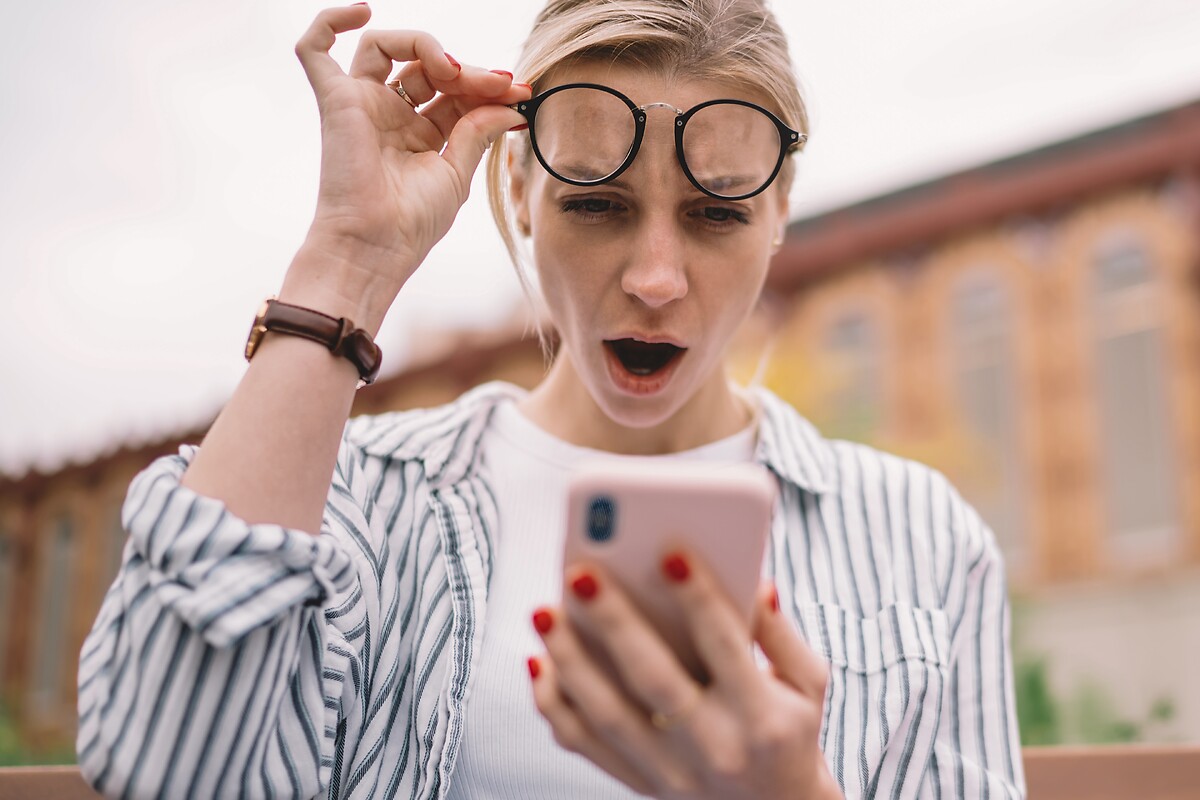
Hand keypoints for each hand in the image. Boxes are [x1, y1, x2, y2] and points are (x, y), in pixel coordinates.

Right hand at [286, 5, 529, 325]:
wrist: (376, 245)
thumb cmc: (412, 222)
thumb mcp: (457, 173)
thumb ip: (479, 131)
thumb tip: (512, 104)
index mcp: (419, 134)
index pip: (454, 92)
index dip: (487, 86)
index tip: (521, 91)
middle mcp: (389, 116)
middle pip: (427, 68)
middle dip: (468, 71)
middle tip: (499, 83)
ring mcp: (361, 105)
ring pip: (388, 48)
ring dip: (426, 47)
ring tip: (452, 69)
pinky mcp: (334, 101)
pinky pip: (316, 50)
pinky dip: (331, 20)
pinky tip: (362, 10)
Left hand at [529, 551, 842, 798]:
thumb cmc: (791, 733)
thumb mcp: (807, 685)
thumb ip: (780, 632)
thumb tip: (756, 581)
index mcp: (762, 716)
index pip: (726, 647)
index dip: (699, 599)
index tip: (671, 554)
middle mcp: (714, 746)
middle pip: (654, 678)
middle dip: (615, 622)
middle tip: (582, 574)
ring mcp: (671, 770)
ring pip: (607, 714)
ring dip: (570, 659)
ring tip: (546, 611)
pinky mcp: (640, 781)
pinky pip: (585, 744)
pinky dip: (555, 705)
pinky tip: (539, 662)